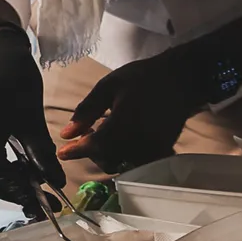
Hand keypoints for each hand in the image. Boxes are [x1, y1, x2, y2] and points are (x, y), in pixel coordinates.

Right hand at [0, 26, 65, 215]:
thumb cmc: (16, 76)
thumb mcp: (32, 115)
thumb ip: (42, 151)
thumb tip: (56, 183)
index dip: (20, 190)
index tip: (46, 203)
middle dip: (16, 192)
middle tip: (46, 203)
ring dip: (9, 184)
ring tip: (38, 189)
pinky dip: (1, 172)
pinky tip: (22, 173)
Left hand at [56, 48, 202, 172]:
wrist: (180, 79)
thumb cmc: (142, 78)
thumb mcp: (108, 86)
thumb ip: (86, 111)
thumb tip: (66, 134)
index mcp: (124, 124)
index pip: (94, 146)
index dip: (76, 151)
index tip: (62, 152)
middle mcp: (139, 142)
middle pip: (107, 159)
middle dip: (92, 151)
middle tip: (86, 133)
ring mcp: (152, 150)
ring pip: (121, 163)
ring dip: (107, 153)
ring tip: (103, 133)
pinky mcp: (162, 152)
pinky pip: (136, 162)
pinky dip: (124, 154)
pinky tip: (120, 138)